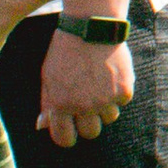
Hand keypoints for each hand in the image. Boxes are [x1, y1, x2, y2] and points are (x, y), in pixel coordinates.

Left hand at [38, 27, 133, 146]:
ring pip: (109, 118)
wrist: (91, 27)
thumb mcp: (48, 76)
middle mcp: (83, 106)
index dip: (67, 136)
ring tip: (101, 85)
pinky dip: (119, 91)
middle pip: (91, 133)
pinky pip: (123, 101)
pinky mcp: (124, 90)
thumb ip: (47, 102)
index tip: (71, 130)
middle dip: (89, 123)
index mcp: (60, 105)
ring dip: (106, 106)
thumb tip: (42, 126)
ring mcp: (105, 99)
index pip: (64, 139)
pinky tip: (111, 75)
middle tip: (89, 107)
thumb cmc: (65, 51)